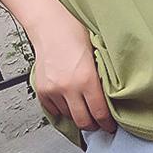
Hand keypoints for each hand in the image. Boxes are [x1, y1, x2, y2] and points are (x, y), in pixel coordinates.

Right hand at [26, 0, 116, 133]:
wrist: (50, 26)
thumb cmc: (76, 34)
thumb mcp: (98, 56)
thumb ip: (102, 78)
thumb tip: (110, 98)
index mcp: (87, 79)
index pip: (99, 113)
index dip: (107, 123)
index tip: (110, 127)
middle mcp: (69, 88)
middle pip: (83, 120)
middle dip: (93, 125)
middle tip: (99, 125)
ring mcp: (53, 90)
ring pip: (68, 116)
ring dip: (77, 116)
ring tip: (84, 110)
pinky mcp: (42, 90)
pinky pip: (53, 110)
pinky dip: (62, 109)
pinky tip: (69, 104)